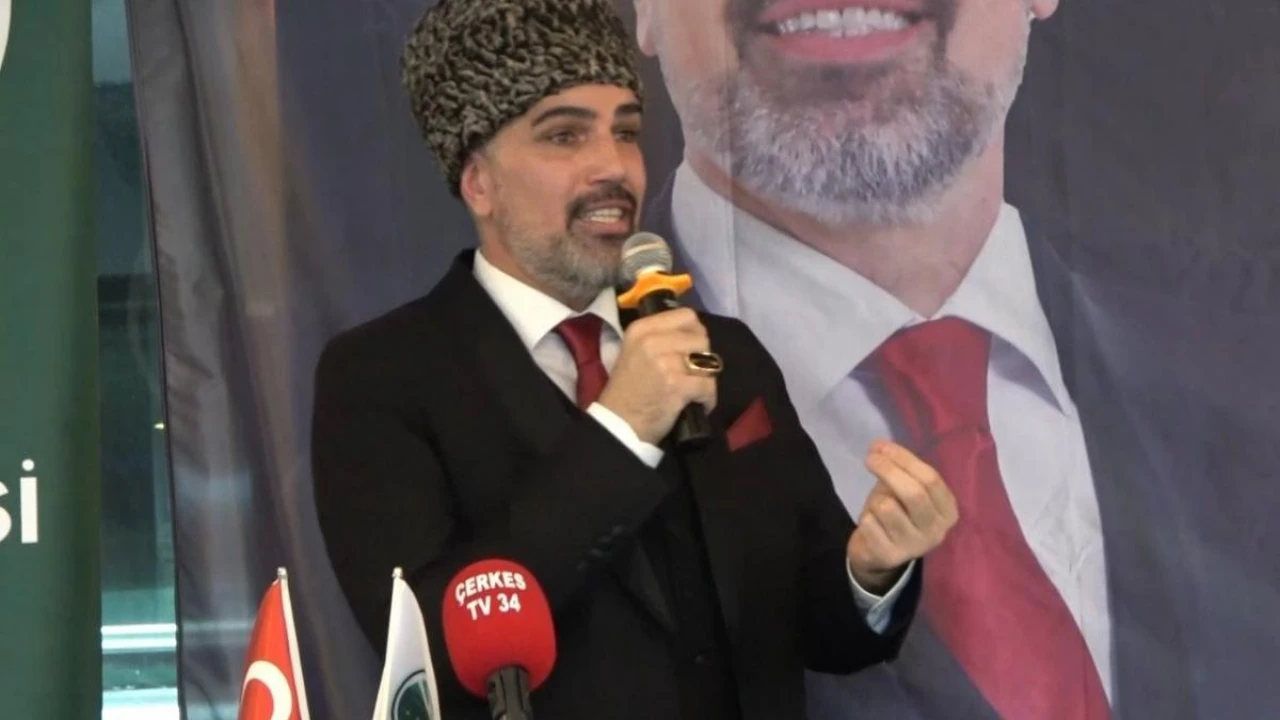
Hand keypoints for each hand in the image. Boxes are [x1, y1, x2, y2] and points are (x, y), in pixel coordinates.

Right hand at [597, 308, 716, 444]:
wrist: (618, 425)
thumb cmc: (627, 390)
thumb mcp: (635, 352)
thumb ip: (660, 338)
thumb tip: (692, 335)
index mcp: (641, 329)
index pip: (686, 316)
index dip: (694, 333)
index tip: (691, 349)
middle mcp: (652, 340)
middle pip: (701, 338)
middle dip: (703, 357)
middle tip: (692, 373)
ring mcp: (666, 363)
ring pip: (708, 361)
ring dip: (706, 378)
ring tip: (695, 389)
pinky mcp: (677, 385)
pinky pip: (709, 386)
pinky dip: (708, 399)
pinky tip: (697, 404)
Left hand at [847, 440, 957, 592]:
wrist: (880, 554)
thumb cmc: (897, 514)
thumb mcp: (906, 491)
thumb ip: (899, 468)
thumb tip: (878, 446)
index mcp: (947, 511)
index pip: (930, 479)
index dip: (903, 458)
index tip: (880, 447)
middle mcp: (937, 531)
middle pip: (914, 492)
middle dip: (888, 470)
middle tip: (870, 459)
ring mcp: (914, 546)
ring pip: (887, 508)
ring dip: (876, 500)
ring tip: (877, 508)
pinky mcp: (890, 556)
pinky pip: (869, 523)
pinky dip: (865, 517)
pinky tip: (871, 525)